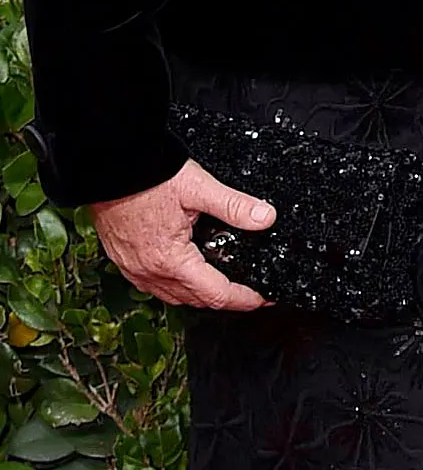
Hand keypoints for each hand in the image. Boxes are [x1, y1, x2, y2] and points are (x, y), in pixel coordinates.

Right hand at [90, 159, 275, 310]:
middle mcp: (149, 272)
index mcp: (171, 261)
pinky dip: (176, 284)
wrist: (111, 169)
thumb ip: (234, 205)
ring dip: (199, 294)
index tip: (262, 299)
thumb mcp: (199, 188)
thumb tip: (265, 217)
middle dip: (224, 299)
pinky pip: (154, 284)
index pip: (215, 294)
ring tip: (222, 283)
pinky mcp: (124, 260)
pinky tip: (185, 269)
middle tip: (248, 293)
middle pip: (195, 300)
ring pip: (173, 295)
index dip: (243, 299)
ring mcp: (134, 269)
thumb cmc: (148, 177)